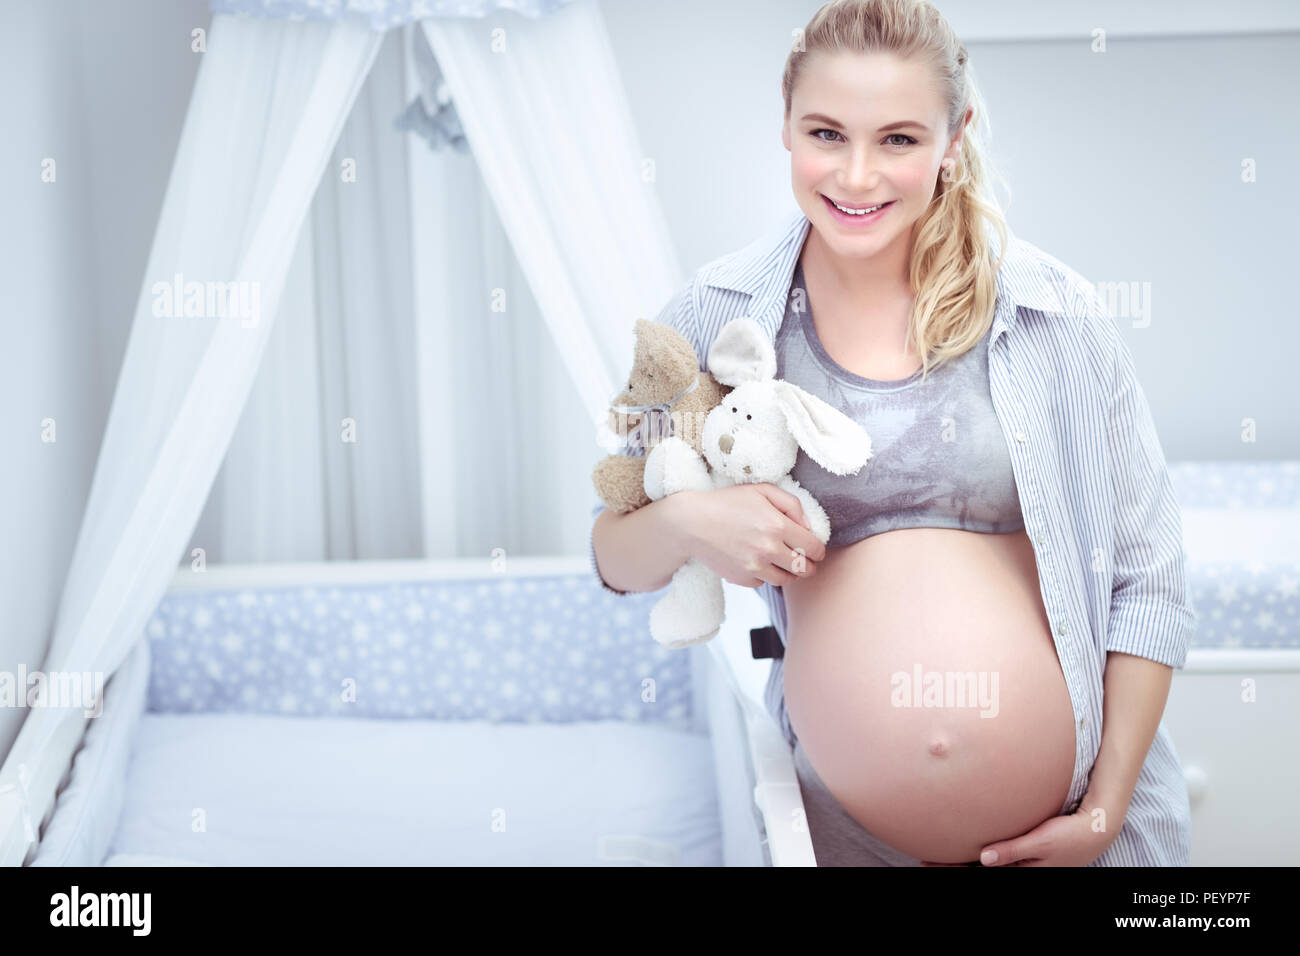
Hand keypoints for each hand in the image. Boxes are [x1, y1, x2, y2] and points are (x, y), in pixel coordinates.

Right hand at [676, 483, 826, 588]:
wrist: (691, 523)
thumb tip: (808, 527)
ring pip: (786, 580)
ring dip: (790, 573)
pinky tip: (758, 562)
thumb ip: (791, 504)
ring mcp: (754, 567)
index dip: (819, 550)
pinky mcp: (742, 579)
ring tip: (785, 563)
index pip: (813, 547)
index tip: (816, 550)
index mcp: (777, 525)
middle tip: (806, 560)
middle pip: (804, 568)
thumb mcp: (761, 491)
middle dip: (809, 565)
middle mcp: (768, 549)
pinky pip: (764, 582)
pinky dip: (765, 575)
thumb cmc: (726, 503)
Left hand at [921, 801, 1120, 866]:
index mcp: (1019, 869)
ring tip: (936, 853)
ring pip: (984, 859)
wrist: (1096, 829)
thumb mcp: (1043, 842)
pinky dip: (979, 849)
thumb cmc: (1071, 835)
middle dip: (951, 864)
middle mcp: (1016, 865)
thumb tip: (983, 859)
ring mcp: (1019, 857)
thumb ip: (1013, 850)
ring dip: (962, 858)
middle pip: (976, 867)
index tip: (927, 862)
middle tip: (923, 860)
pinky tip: (968, 842)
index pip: (978, 871)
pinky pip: (996, 849)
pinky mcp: (1024, 846)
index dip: (952, 867)